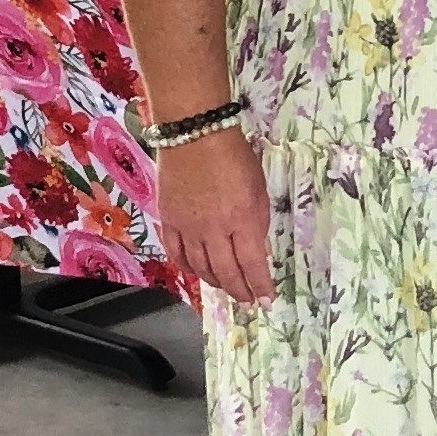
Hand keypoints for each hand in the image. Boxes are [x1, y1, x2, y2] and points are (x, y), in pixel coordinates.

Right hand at [156, 124, 272, 304]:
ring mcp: (189, 227)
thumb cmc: (234, 155)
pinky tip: (196, 272)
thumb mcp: (259, 188)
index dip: (260, 286)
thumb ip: (257, 221)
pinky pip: (177, 254)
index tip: (266, 299)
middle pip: (226, 272)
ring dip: (216, 282)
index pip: (252, 264)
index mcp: (242, 219)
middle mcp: (214, 230)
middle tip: (247, 301)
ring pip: (201, 268)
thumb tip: (256, 249)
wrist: (195, 134)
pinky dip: (188, 268)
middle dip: (239, 291)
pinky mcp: (170, 221)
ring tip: (226, 288)